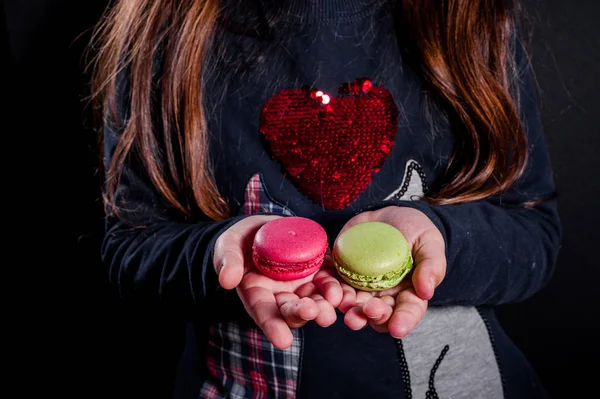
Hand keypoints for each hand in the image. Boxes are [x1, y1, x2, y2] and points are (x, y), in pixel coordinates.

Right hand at [213, 215, 345, 349]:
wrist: (264, 226)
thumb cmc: (241, 239)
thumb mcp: (228, 245)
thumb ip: (228, 261)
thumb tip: (226, 281)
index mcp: (257, 294)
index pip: (264, 313)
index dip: (273, 327)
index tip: (283, 341)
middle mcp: (282, 295)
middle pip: (293, 310)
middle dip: (303, 313)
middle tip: (313, 313)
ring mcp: (303, 284)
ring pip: (316, 300)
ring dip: (325, 305)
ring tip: (332, 303)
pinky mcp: (320, 270)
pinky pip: (332, 281)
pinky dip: (338, 287)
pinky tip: (345, 291)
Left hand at [338, 206, 445, 337]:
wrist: (389, 216)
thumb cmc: (416, 231)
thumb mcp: (429, 243)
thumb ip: (431, 266)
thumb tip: (427, 292)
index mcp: (408, 293)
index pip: (408, 311)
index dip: (403, 321)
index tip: (397, 328)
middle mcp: (383, 296)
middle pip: (379, 314)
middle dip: (373, 316)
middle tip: (368, 312)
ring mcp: (361, 286)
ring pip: (354, 306)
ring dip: (349, 309)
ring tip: (345, 306)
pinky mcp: (343, 274)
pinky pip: (334, 286)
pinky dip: (330, 290)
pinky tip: (329, 292)